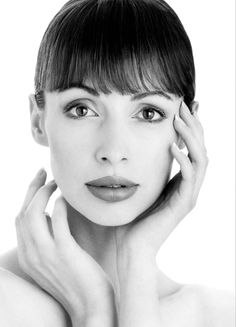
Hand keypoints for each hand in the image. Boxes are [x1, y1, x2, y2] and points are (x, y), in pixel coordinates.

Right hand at [15, 170, 115, 322]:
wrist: (91, 307)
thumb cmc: (77, 281)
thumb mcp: (54, 260)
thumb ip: (48, 238)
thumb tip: (51, 214)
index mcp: (27, 256)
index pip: (19, 219)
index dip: (27, 197)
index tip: (38, 182)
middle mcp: (31, 254)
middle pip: (23, 212)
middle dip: (32, 188)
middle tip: (43, 172)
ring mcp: (46, 254)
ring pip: (34, 213)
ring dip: (44, 192)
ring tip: (56, 182)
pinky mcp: (64, 252)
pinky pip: (58, 219)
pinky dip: (60, 204)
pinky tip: (67, 197)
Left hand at [115, 101, 208, 261]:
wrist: (130, 247)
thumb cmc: (132, 217)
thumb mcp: (140, 186)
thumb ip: (145, 169)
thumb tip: (135, 149)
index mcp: (179, 181)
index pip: (191, 148)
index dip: (190, 127)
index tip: (182, 106)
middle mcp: (188, 187)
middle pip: (201, 149)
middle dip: (194, 125)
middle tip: (184, 104)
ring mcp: (187, 196)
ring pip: (201, 160)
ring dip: (191, 138)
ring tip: (179, 119)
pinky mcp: (182, 206)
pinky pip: (188, 178)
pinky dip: (183, 160)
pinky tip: (172, 146)